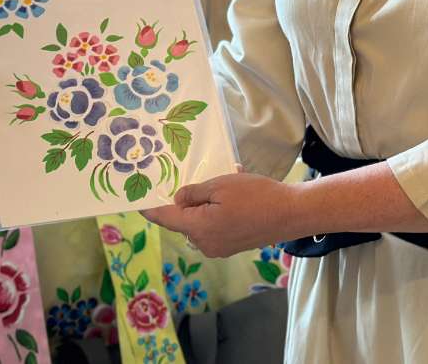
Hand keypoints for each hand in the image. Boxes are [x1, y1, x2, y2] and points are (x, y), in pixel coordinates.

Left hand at [141, 169, 300, 257]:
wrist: (290, 214)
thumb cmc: (256, 195)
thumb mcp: (221, 185)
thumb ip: (194, 193)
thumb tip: (179, 200)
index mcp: (198, 228)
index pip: (166, 218)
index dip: (151, 209)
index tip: (137, 202)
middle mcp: (205, 243)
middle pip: (184, 221)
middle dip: (188, 202)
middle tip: (200, 180)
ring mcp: (219, 248)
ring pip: (200, 223)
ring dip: (205, 206)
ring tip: (225, 184)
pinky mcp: (232, 246)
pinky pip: (214, 228)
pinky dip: (217, 213)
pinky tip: (234, 197)